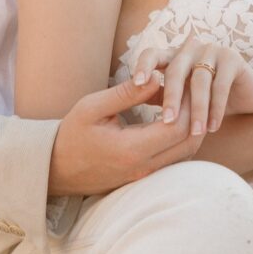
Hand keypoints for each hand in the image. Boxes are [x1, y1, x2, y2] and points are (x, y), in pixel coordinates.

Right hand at [48, 75, 202, 196]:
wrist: (55, 169)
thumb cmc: (71, 135)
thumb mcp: (92, 107)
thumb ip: (127, 94)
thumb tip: (158, 77)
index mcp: (130, 149)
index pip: (177, 127)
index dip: (186, 102)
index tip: (183, 80)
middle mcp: (144, 167)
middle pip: (190, 141)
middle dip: (196, 112)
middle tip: (190, 86)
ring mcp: (146, 175)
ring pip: (187, 151)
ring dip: (191, 124)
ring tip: (183, 98)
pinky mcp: (146, 176)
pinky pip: (176, 157)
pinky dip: (181, 135)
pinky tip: (172, 114)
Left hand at [132, 36, 252, 136]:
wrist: (248, 93)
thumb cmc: (207, 98)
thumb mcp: (182, 97)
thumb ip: (160, 97)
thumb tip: (131, 110)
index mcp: (173, 55)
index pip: (152, 54)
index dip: (143, 66)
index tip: (135, 84)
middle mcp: (190, 48)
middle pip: (176, 69)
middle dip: (171, 97)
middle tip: (166, 122)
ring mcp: (212, 50)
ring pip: (200, 80)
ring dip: (197, 109)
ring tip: (194, 133)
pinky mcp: (232, 59)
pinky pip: (221, 85)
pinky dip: (216, 108)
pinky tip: (212, 127)